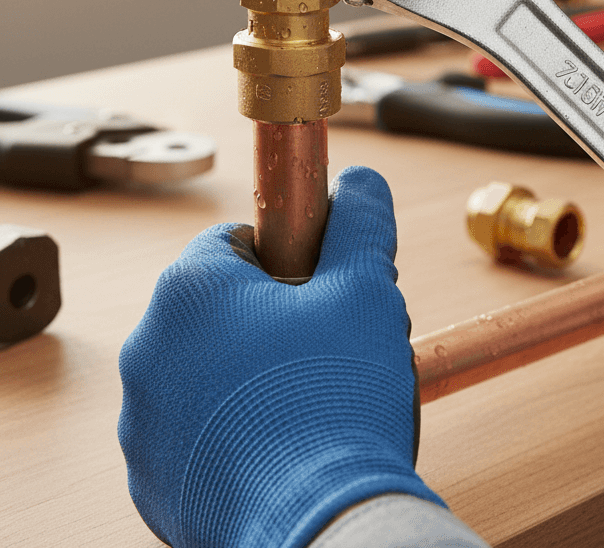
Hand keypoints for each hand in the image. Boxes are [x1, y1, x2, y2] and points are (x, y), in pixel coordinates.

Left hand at [119, 166, 442, 547]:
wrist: (318, 523)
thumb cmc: (335, 401)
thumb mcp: (366, 288)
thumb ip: (361, 222)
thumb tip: (362, 183)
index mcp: (189, 290)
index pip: (235, 241)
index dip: (289, 257)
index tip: (320, 287)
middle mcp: (149, 351)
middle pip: (221, 308)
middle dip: (274, 319)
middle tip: (326, 346)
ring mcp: (144, 422)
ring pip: (210, 370)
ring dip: (253, 374)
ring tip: (310, 400)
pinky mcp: (154, 479)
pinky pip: (198, 431)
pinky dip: (235, 430)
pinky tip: (285, 444)